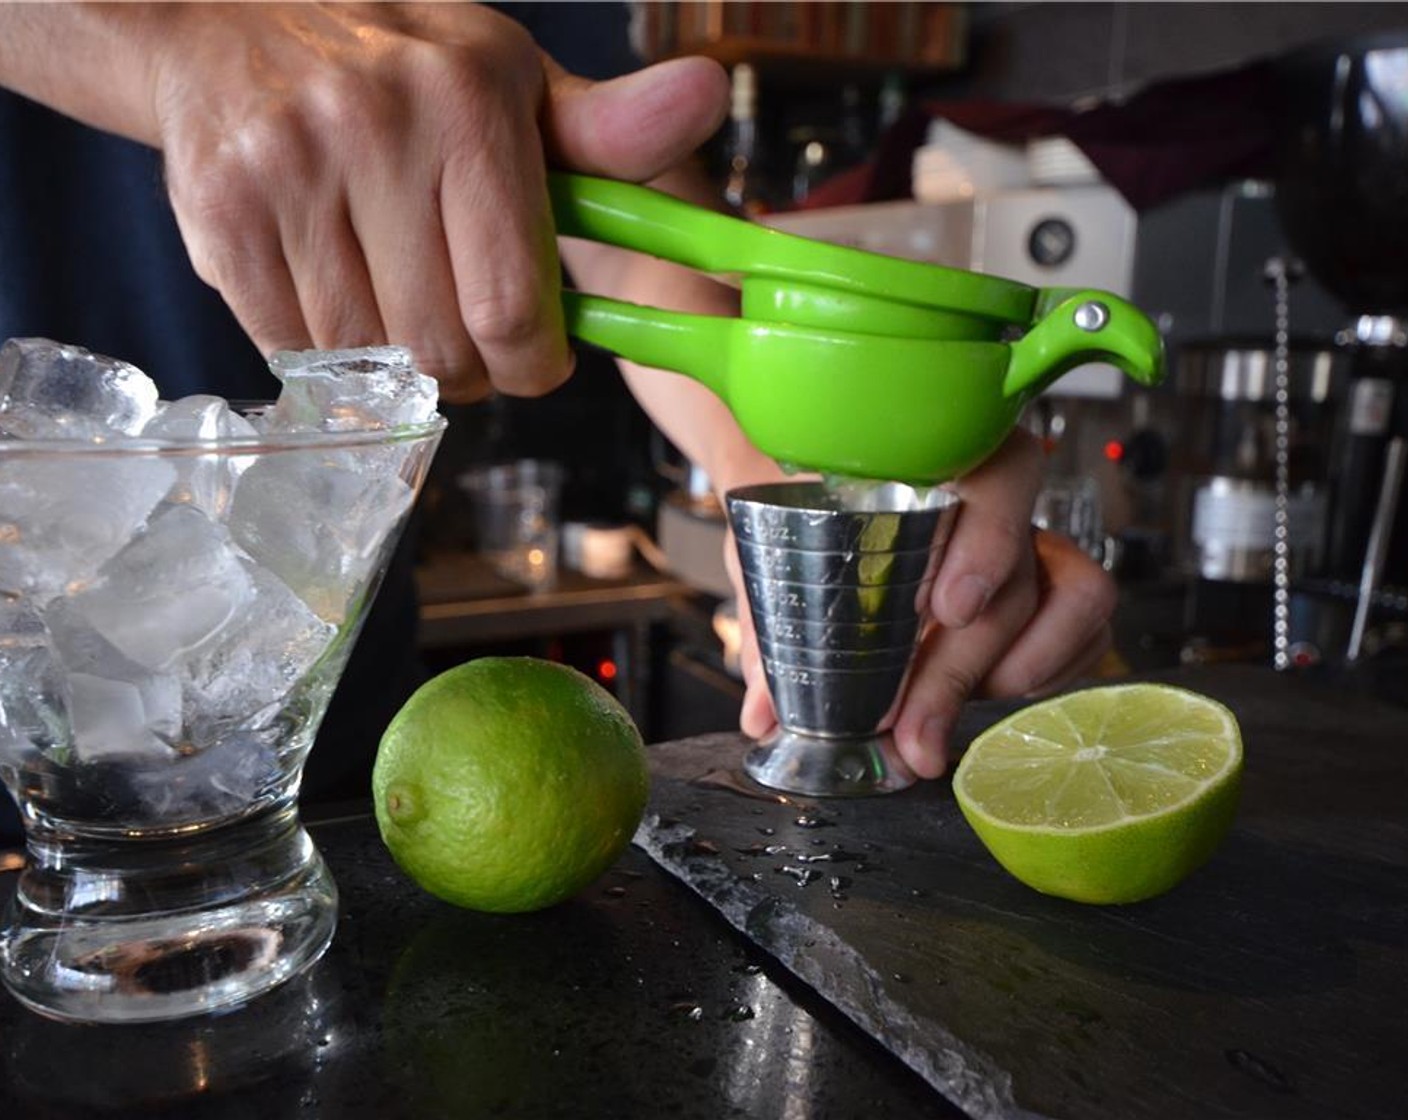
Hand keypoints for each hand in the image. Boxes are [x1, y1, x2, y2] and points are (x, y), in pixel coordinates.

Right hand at [0, 3, 727, 400]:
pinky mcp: (219, 212)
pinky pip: (290, 348)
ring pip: (366, 358)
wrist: (227, 22)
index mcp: (469, 98)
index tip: (534, 361)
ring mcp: (287, 169)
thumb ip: (606, 130)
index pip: (512, 305)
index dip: (532, 364)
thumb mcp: (511, 83)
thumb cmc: (398, 67)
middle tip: (466, 346)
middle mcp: (374, 126)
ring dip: (394, 367)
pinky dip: (322, 352)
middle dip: (469, 372)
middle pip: (441, 348)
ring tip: (401, 316)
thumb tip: (707, 96)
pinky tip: (336, 300)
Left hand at [732, 430, 1117, 778]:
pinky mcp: (1045, 585)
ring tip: (941, 718)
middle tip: (911, 731)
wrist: (798, 478)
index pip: (1003, 476)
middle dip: (962, 669)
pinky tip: (981, 700)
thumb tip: (764, 714)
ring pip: (1078, 602)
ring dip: (1016, 672)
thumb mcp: (770, 543)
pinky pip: (1084, 631)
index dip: (988, 545)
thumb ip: (771, 623)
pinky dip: (1043, 675)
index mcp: (941, 452)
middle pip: (1017, 577)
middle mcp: (997, 495)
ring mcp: (1029, 539)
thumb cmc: (793, 499)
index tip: (947, 609)